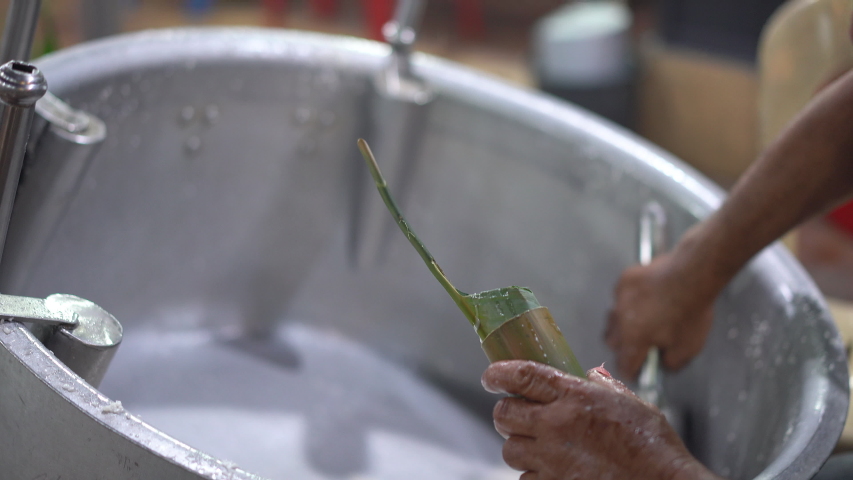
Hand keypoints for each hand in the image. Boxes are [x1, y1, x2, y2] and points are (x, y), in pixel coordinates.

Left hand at [482, 361, 721, 479]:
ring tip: (538, 446)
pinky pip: (524, 479)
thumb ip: (603, 387)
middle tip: (517, 415)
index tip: (490, 376)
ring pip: (509, 449)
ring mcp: (553, 459)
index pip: (521, 375)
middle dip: (506, 413)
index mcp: (575, 396)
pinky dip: (532, 474)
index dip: (497, 374)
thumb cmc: (652, 444)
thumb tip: (589, 376)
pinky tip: (550, 470)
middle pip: (503, 414)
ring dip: (519, 446)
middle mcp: (557, 425)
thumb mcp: (629, 401)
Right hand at [606, 252, 715, 378]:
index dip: (632, 372)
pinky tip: (644, 299)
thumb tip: (663, 364)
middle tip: (640, 346)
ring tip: (639, 322)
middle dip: (623, 348)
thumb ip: (671, 363)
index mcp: (633, 340)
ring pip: (612, 319)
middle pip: (612, 343)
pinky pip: (619, 298)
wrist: (691, 274)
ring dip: (622, 325)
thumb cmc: (690, 312)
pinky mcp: (624, 281)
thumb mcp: (688, 348)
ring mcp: (619, 299)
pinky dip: (628, 303)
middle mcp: (620, 321)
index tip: (638, 372)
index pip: (624, 366)